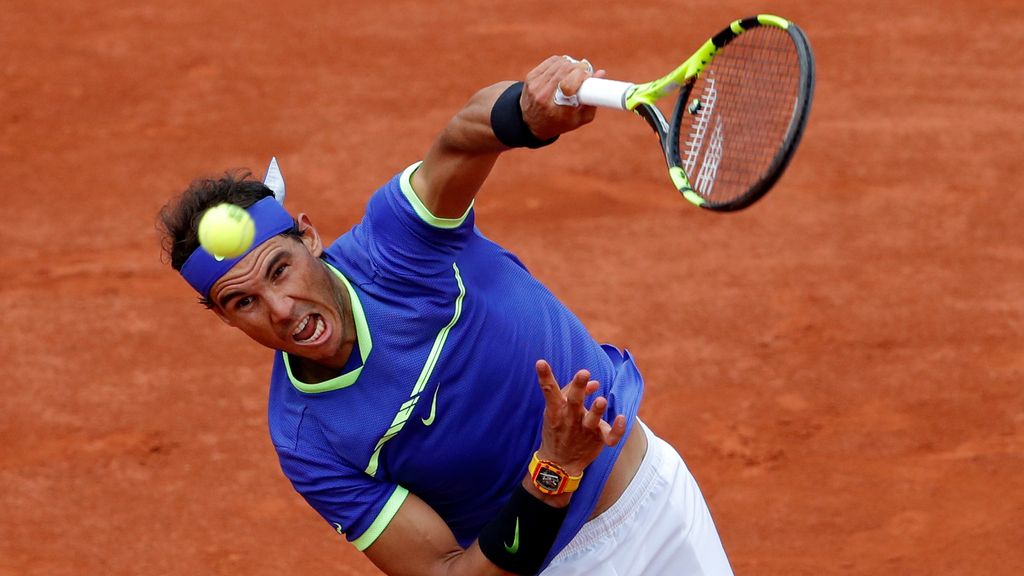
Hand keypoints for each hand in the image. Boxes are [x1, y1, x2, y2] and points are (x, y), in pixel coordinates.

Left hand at [520, 56, 604, 140]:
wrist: (530, 123)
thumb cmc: (560, 122)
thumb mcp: (579, 119)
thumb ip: (593, 100)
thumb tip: (601, 73)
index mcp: (558, 111)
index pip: (571, 86)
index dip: (583, 77)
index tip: (589, 77)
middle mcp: (544, 98)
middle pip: (566, 71)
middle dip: (580, 68)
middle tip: (585, 72)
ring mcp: (536, 87)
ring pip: (560, 64)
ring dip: (572, 64)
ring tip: (576, 71)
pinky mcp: (531, 78)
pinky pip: (551, 61)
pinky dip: (561, 62)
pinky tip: (565, 68)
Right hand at [534, 359, 626, 476]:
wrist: (558, 463)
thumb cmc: (558, 430)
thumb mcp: (557, 411)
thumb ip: (573, 392)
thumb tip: (595, 382)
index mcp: (556, 410)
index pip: (549, 391)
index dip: (545, 376)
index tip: (540, 362)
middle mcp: (570, 419)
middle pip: (574, 402)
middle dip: (578, 387)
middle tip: (583, 373)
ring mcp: (585, 431)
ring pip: (592, 420)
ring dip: (596, 410)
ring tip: (601, 400)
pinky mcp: (598, 440)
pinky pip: (611, 437)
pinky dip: (618, 430)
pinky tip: (622, 418)